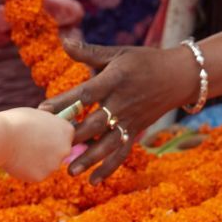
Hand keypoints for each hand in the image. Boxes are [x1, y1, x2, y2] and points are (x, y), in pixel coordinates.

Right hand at [1, 107, 75, 181]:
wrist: (1, 136)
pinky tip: (16, 161)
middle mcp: (65, 149)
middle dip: (47, 151)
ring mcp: (54, 164)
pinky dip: (26, 170)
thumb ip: (48, 126)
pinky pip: (34, 174)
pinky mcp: (41, 176)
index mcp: (67, 130)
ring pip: (46, 165)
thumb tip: (48, 132)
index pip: (65, 137)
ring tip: (19, 151)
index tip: (40, 134)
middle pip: (58, 153)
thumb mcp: (38, 116)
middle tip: (29, 145)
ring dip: (36, 162)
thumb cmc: (16, 121)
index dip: (52, 136)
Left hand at [44, 40, 199, 181]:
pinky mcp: (136, 131)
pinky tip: (93, 181)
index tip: (43, 110)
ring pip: (109, 143)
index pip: (86, 93)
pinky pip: (122, 152)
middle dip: (75, 136)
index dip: (65, 102)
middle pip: (96, 123)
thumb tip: (63, 41)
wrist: (179, 76)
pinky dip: (109, 167)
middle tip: (53, 146)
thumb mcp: (117, 53)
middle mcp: (122, 103)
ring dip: (90, 158)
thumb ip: (89, 53)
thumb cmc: (143, 61)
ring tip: (71, 172)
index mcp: (114, 80)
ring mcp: (130, 120)